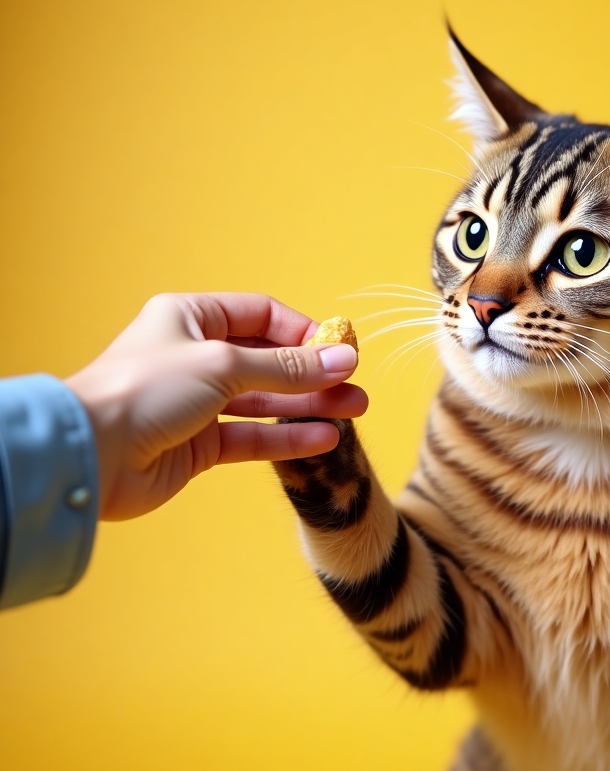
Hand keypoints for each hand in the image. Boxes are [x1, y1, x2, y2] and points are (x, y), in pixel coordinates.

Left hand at [65, 292, 367, 520]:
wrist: (92, 454)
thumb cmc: (145, 390)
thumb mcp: (224, 366)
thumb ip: (287, 367)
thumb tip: (344, 358)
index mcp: (190, 318)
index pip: (261, 316)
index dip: (303, 332)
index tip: (340, 350)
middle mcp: (195, 357)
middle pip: (270, 361)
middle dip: (315, 374)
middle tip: (356, 387)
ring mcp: (198, 403)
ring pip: (266, 401)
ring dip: (310, 406)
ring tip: (353, 411)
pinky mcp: (199, 445)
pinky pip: (253, 436)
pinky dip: (287, 437)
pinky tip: (323, 438)